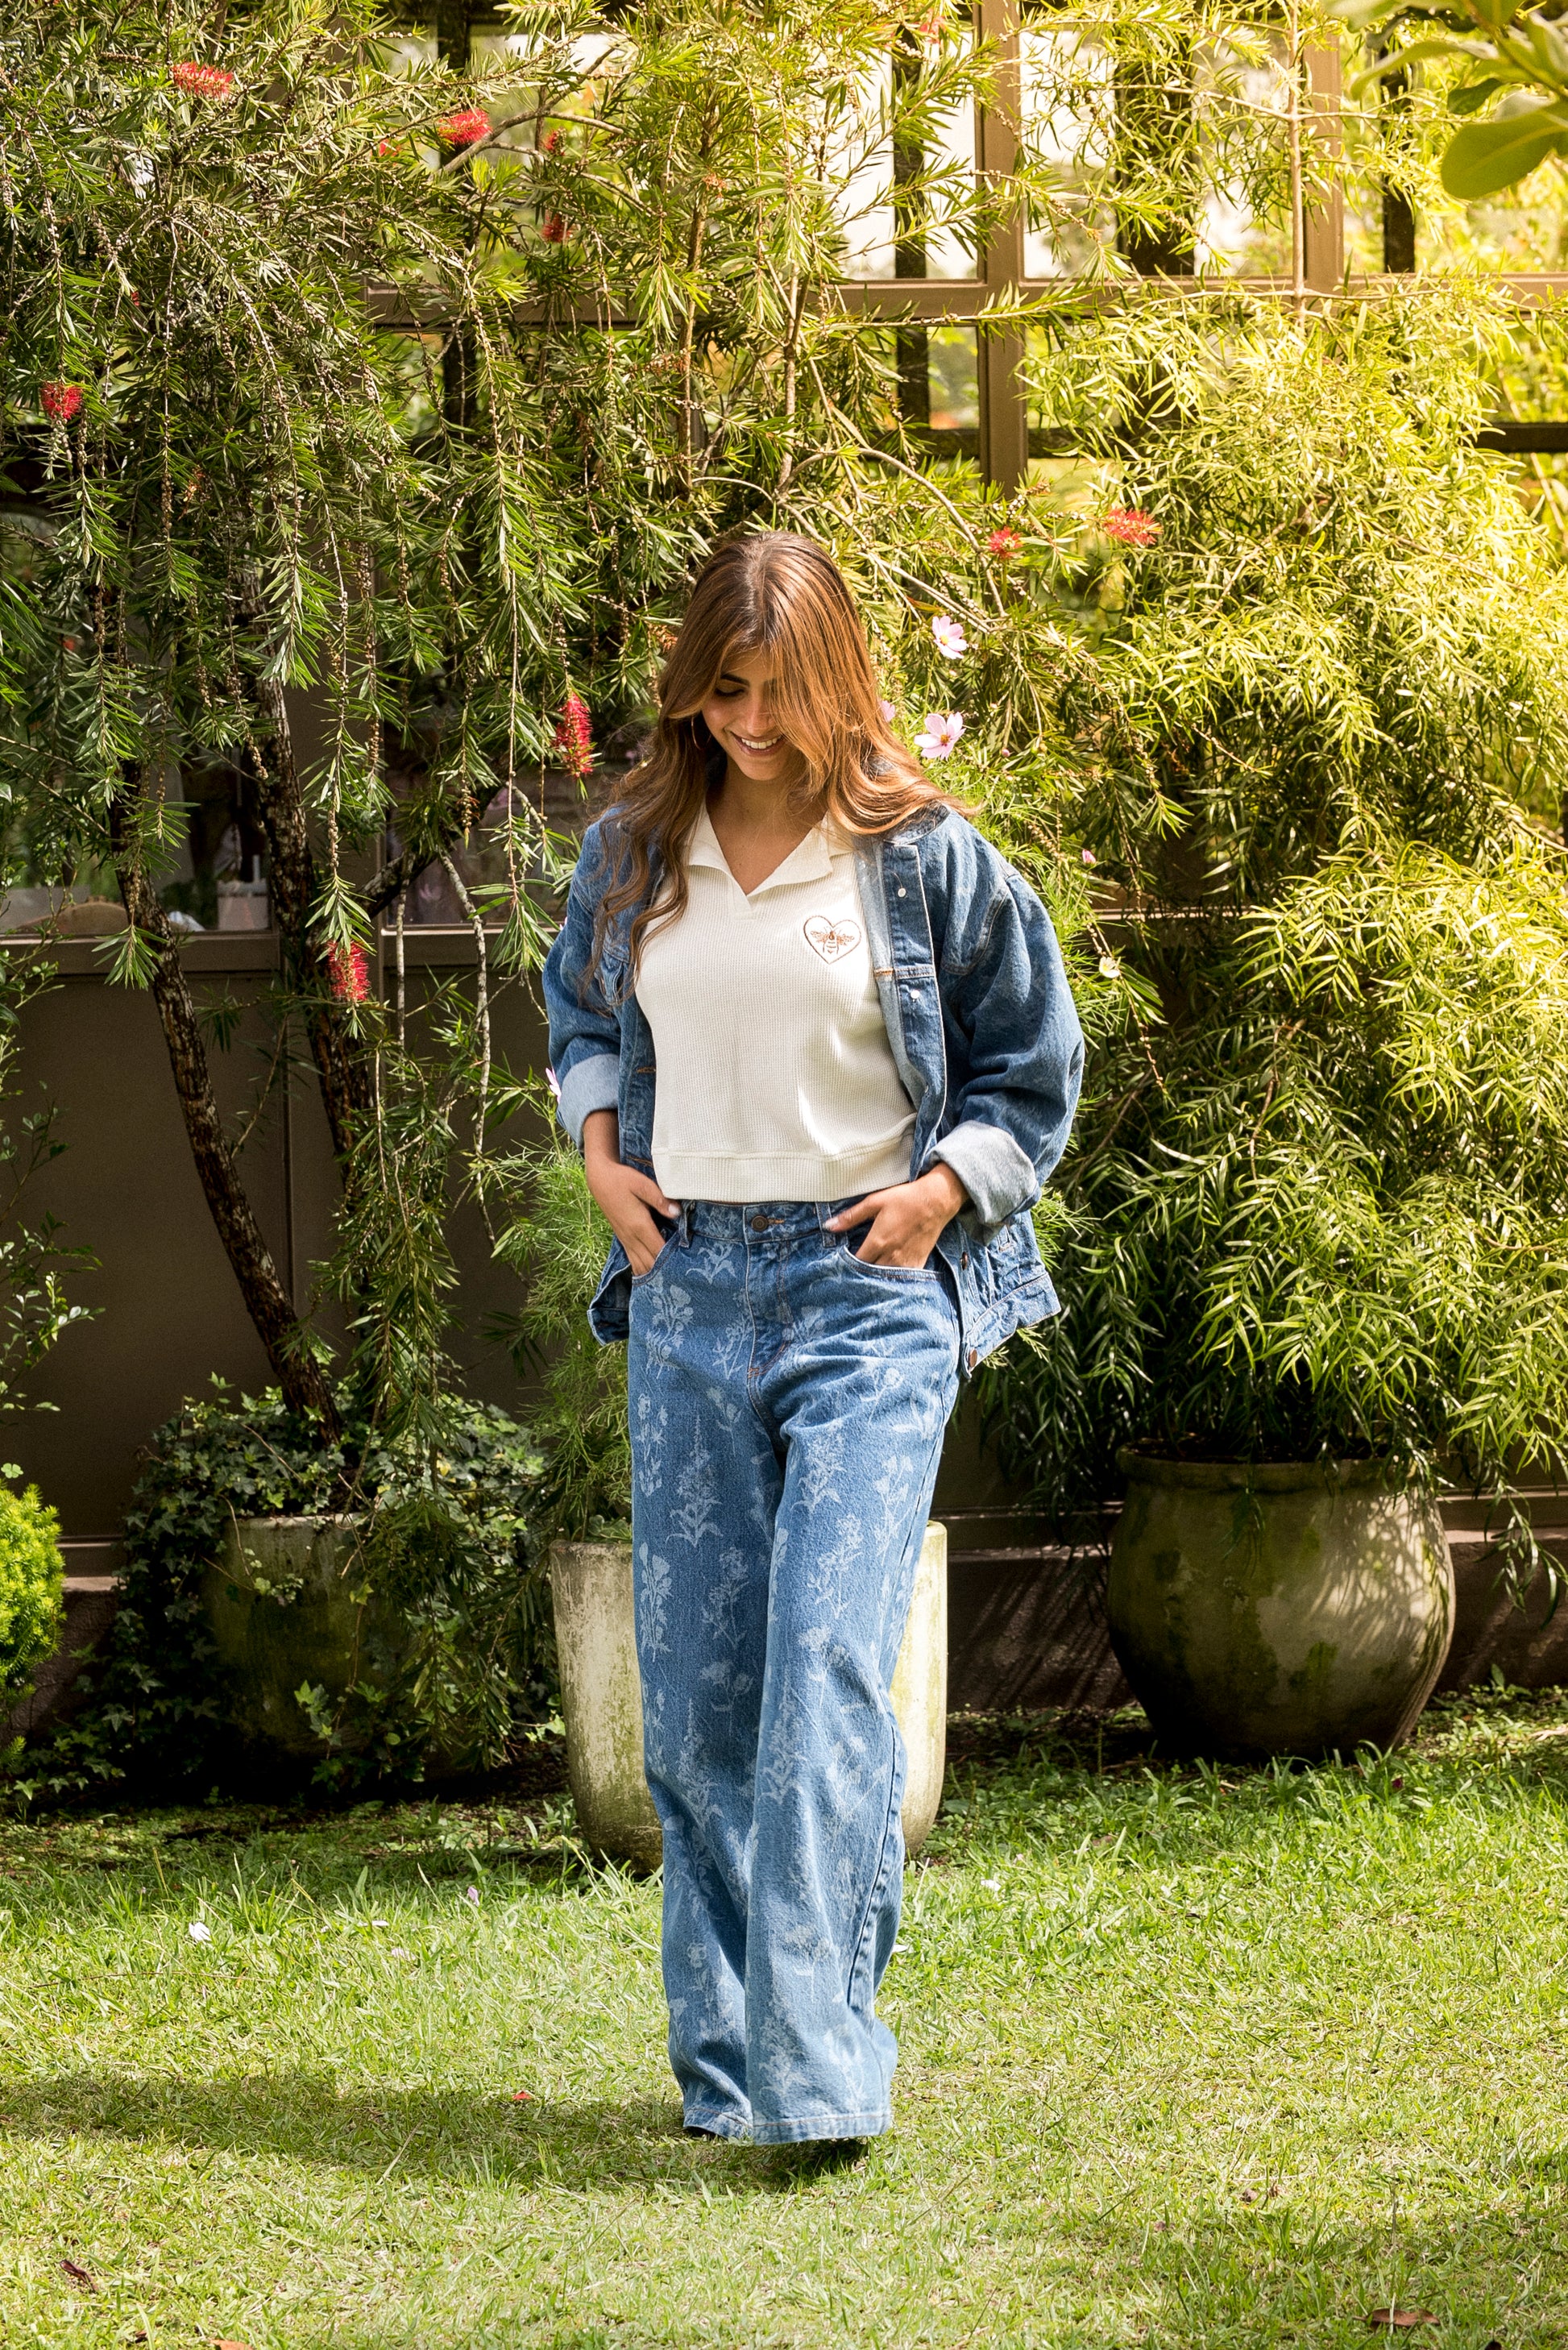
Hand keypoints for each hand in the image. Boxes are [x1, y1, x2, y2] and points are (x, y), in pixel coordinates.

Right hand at [582, 1110, 677, 1276]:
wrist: (599, 1179)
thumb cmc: (622, 1179)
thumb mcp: (642, 1184)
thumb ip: (660, 1199)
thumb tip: (677, 1213)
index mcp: (639, 1226)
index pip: (659, 1250)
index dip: (673, 1259)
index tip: (688, 1265)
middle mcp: (631, 1237)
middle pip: (650, 1263)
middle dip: (666, 1271)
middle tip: (684, 1277)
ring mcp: (626, 1239)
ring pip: (640, 1265)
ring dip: (654, 1273)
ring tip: (670, 1280)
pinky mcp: (623, 1238)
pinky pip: (633, 1260)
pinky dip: (643, 1269)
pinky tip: (653, 1274)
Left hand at [825, 1163, 967, 1267]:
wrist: (936, 1200)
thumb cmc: (905, 1199)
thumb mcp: (874, 1202)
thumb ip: (851, 1216)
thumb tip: (828, 1227)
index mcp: (878, 1241)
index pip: (856, 1262)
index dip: (847, 1264)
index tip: (842, 1263)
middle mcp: (891, 1255)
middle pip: (870, 1274)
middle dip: (861, 1273)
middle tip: (853, 1271)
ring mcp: (906, 1261)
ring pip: (886, 1279)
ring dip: (877, 1278)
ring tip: (870, 1275)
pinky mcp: (918, 1262)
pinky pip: (903, 1278)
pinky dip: (895, 1278)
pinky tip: (889, 1275)